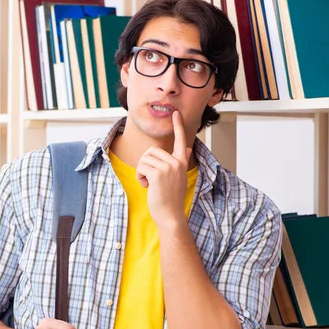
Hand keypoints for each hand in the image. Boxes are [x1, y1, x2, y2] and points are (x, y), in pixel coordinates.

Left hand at [136, 110, 192, 225]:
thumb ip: (181, 161)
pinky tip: (146, 186)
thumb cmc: (170, 197)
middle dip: (145, 163)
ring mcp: (168, 168)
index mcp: (181, 162)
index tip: (176, 113)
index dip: (178, 126)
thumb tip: (188, 148)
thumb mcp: (178, 177)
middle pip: (151, 150)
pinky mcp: (158, 174)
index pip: (181, 140)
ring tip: (148, 183)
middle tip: (149, 177)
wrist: (170, 215)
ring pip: (144, 158)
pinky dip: (140, 177)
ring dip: (141, 171)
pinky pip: (141, 167)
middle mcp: (177, 162)